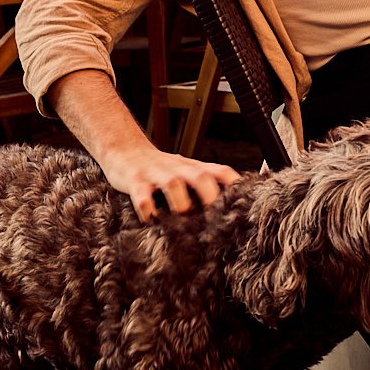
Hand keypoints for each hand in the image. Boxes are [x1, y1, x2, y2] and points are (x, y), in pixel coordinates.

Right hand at [102, 148, 241, 222]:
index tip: (245, 204)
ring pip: (172, 183)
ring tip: (182, 217)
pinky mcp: (135, 181)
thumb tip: (228, 210)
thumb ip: (204, 186)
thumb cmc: (159, 168)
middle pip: (200, 176)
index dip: (235, 186)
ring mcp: (156, 174)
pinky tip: (150, 219)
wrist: (124, 150)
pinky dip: (146, 208)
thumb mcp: (185, 172)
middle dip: (210, 196)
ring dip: (180, 201)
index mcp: (192, 168)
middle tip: (215, 218)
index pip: (220, 172)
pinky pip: (141, 195)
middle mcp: (177, 169)